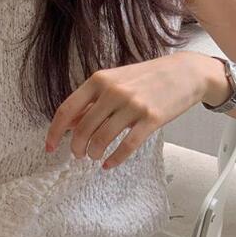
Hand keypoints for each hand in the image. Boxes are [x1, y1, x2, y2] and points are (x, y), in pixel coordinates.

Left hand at [44, 50, 219, 169]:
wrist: (185, 72)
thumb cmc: (146, 77)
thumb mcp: (114, 82)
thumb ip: (91, 101)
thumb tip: (68, 125)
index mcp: (99, 80)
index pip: (67, 109)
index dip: (55, 132)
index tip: (50, 147)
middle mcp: (113, 91)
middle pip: (83, 128)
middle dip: (77, 147)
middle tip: (79, 155)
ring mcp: (133, 105)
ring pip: (102, 138)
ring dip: (94, 153)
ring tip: (95, 156)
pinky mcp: (151, 119)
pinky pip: (127, 145)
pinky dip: (114, 159)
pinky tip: (109, 164)